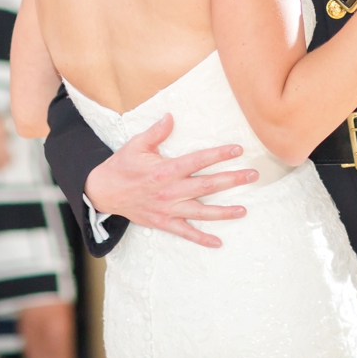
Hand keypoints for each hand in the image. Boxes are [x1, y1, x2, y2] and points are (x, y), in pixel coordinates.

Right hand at [85, 113, 258, 248]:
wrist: (103, 192)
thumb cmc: (122, 165)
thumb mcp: (136, 144)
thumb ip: (156, 131)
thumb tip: (170, 116)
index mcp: (165, 170)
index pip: (198, 161)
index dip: (219, 155)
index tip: (238, 149)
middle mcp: (169, 191)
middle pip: (207, 186)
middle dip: (231, 180)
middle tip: (253, 176)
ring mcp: (167, 209)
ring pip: (201, 212)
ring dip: (224, 212)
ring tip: (244, 209)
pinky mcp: (163, 222)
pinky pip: (185, 232)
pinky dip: (201, 238)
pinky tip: (218, 242)